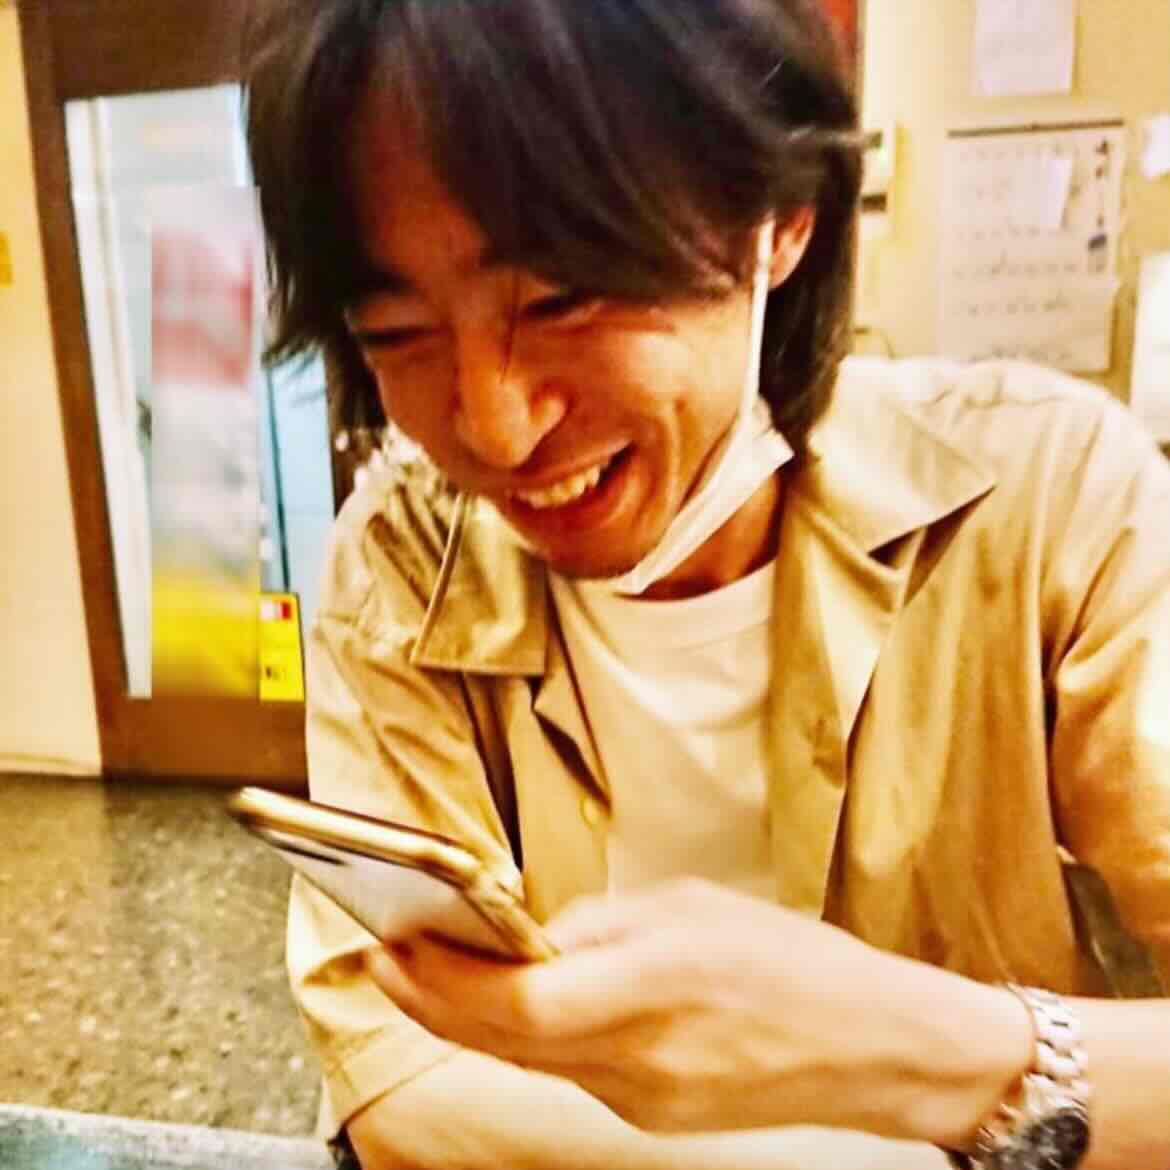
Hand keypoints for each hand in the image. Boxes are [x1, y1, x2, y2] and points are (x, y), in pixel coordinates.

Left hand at [365, 879, 1028, 1138]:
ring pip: (526, 1060)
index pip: (518, 1000)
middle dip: (428, 1002)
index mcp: (656, 983)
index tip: (396, 944)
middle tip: (384, 960)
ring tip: (429, 975)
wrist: (876, 1047)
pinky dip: (525, 1038)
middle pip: (502, 1040)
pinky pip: (566, 1074)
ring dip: (470, 1020)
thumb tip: (538, 934)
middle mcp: (639, 1055)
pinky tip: (512, 1005)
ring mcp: (642, 1098)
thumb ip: (605, 922)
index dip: (441, 981)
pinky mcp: (650, 1115)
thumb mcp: (695, 906)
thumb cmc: (797, 962)